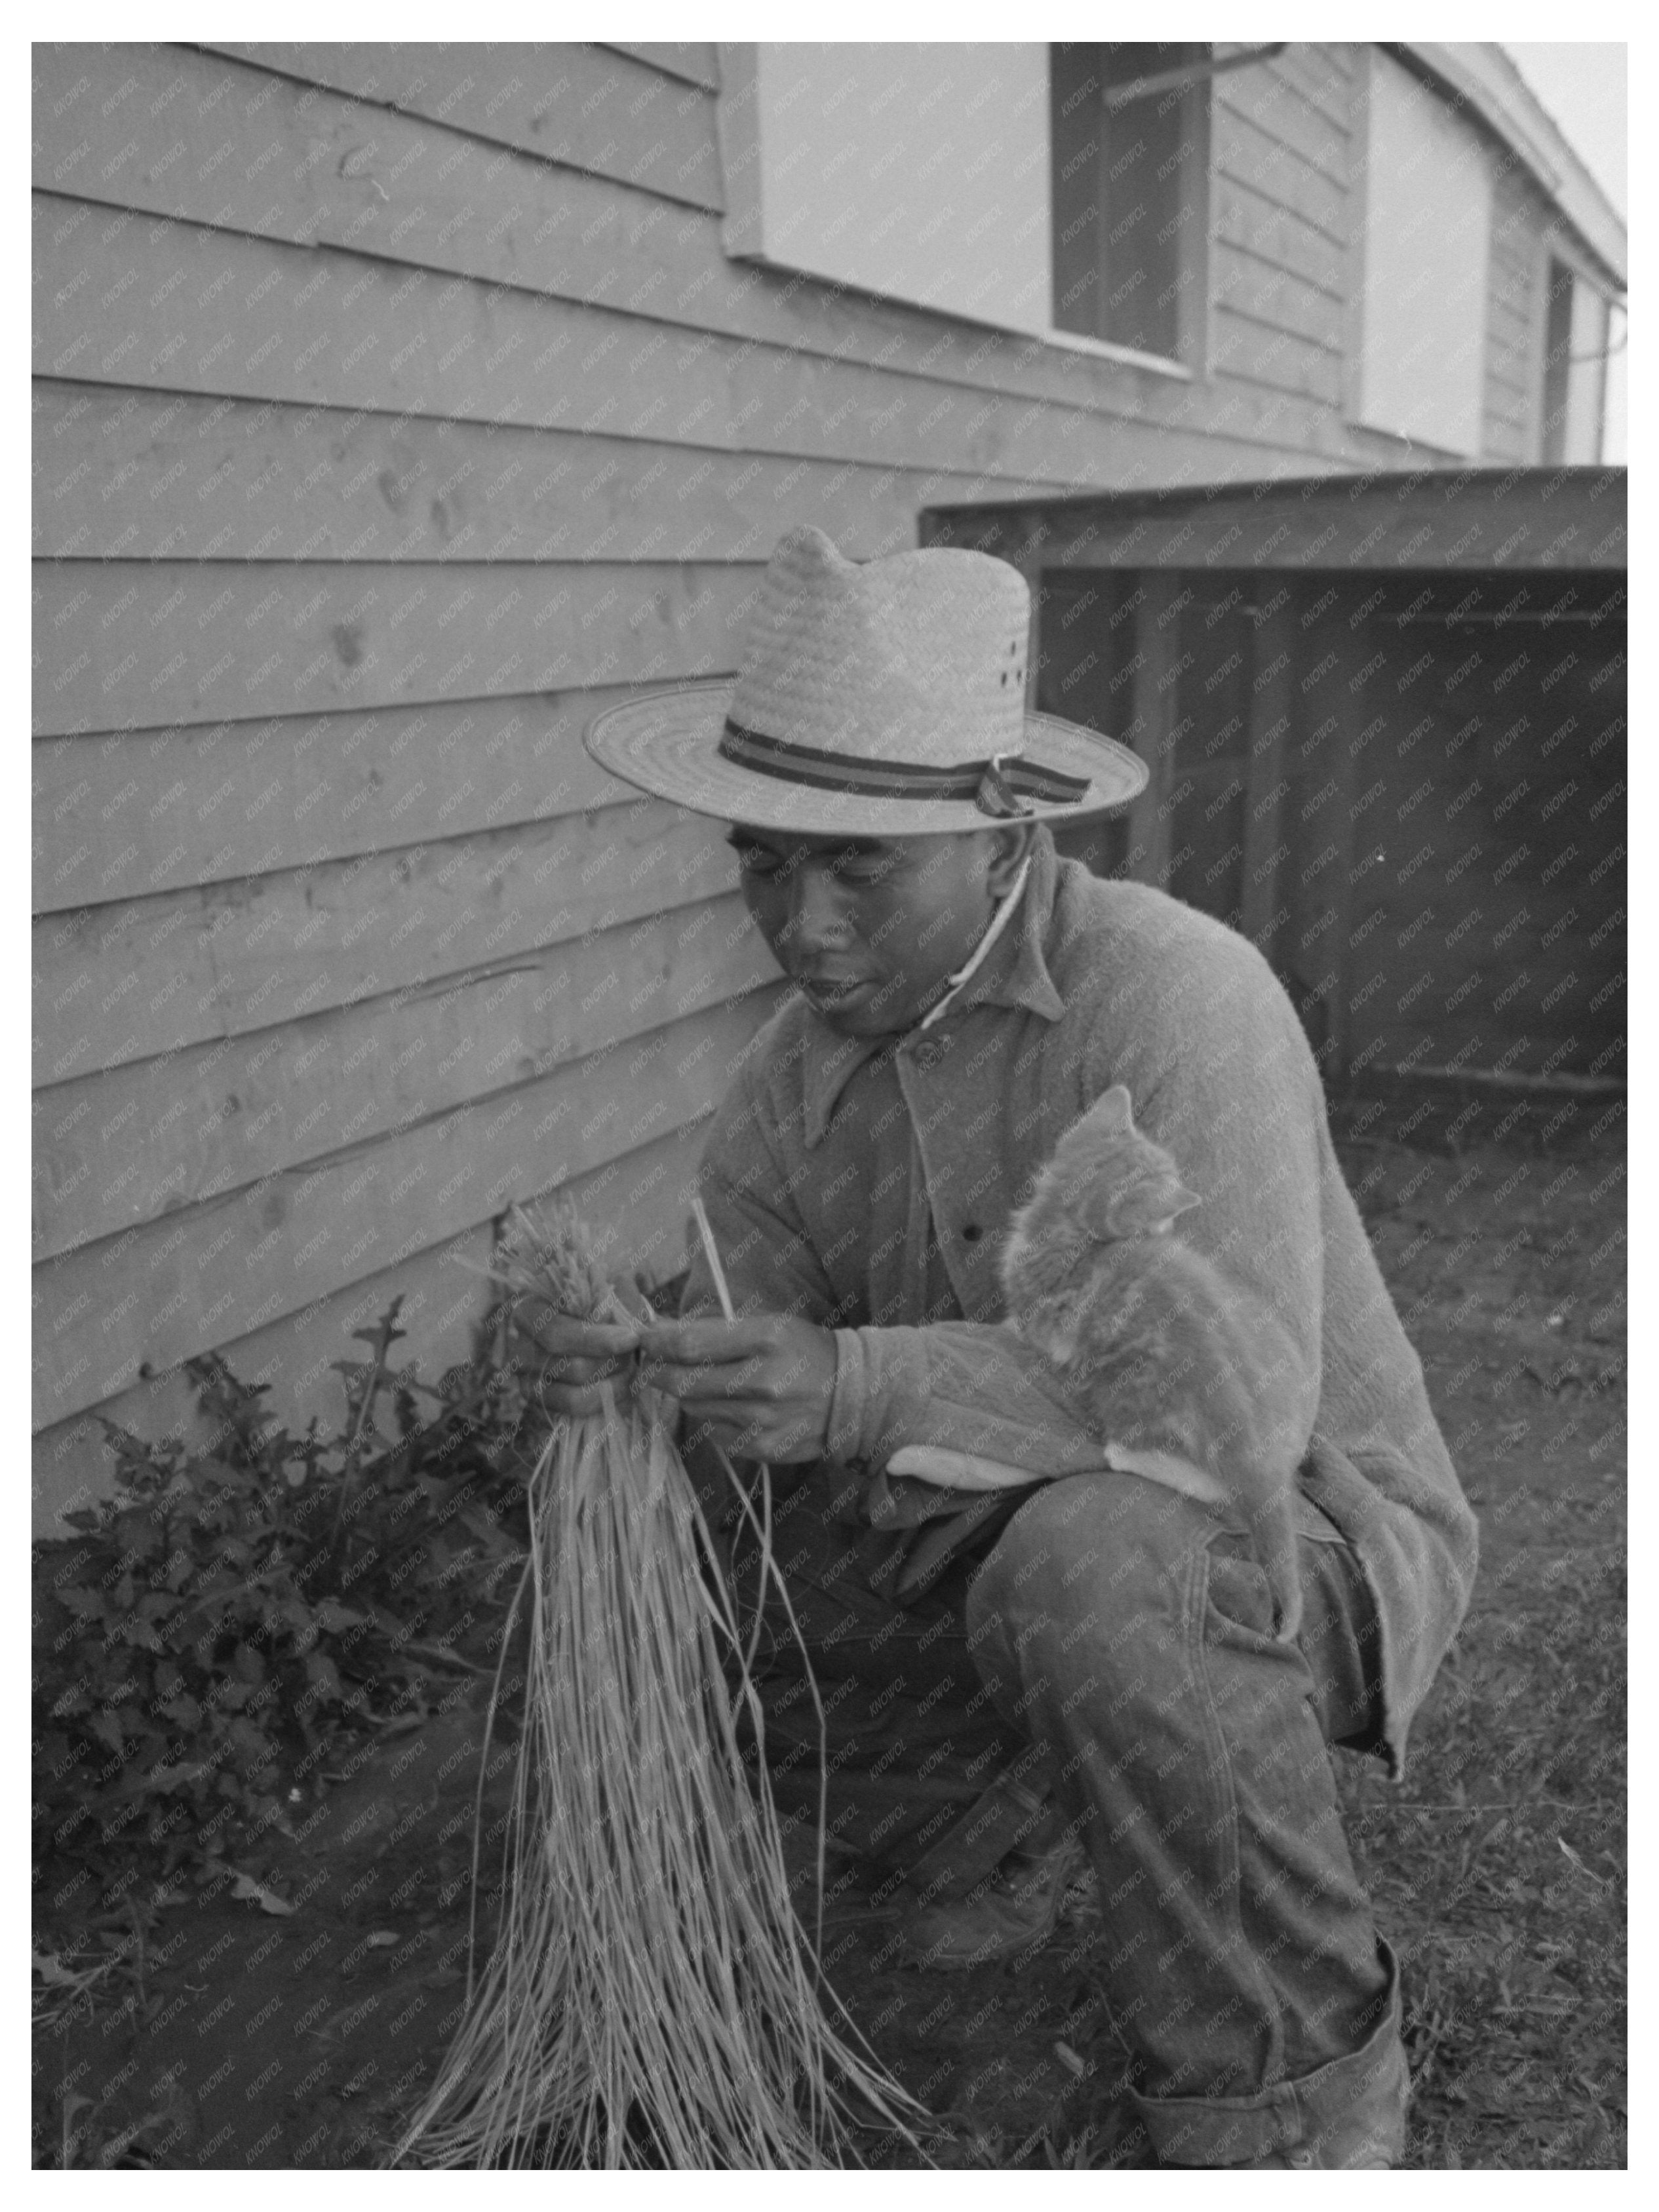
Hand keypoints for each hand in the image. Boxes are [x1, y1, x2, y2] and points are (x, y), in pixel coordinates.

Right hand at [507, 1285, 647, 1417]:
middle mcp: (520, 1348)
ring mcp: (527, 1380)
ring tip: (631, 1367)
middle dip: (612, 1362)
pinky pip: (577, 1411)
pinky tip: (622, 1384)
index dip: (596, 1339)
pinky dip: (606, 1399)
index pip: (557, 1332)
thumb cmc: (605, 1306)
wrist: (604, 1332)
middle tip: (635, 1352)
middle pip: (572, 1367)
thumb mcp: (610, 1289)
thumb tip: (624, 1316)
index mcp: (530, 1313)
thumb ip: (615, 1295)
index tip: (631, 1338)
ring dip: (614, 1383)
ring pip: (576, 1395)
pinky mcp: (540, 1403)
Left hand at [634, 1315, 836, 1463]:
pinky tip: (728, 1407)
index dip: (657, 1343)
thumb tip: (662, 1331)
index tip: (642, 1339)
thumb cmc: (805, 1351)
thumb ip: (716, 1329)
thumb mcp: (769, 1325)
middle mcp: (763, 1382)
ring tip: (695, 1382)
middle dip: (657, 1372)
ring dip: (687, 1395)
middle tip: (649, 1366)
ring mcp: (763, 1420)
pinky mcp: (763, 1448)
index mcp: (766, 1340)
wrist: (853, 1396)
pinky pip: (715, 1434)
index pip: (691, 1344)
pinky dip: (712, 1419)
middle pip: (684, 1382)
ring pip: (696, 1409)